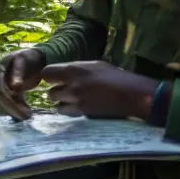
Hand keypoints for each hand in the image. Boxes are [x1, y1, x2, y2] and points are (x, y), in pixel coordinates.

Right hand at [0, 48, 46, 120]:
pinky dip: (19, 108)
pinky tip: (28, 113)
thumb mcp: (23, 61)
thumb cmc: (28, 57)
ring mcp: (2, 85)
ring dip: (16, 110)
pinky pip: (12, 102)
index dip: (9, 102)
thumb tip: (14, 87)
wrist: (34, 58)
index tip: (22, 110)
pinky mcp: (9, 91)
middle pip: (1, 98)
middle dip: (13, 109)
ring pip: (5, 102)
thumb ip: (18, 73)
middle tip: (27, 117)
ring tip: (29, 116)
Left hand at [40, 61, 157, 119]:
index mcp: (75, 69)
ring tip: (71, 99)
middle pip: (50, 91)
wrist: (132, 95)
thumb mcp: (95, 65)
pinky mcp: (82, 112)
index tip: (55, 78)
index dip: (50, 77)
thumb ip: (76, 70)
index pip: (47, 73)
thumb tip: (63, 73)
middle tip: (65, 91)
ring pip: (55, 104)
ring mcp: (77, 100)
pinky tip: (77, 107)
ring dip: (61, 102)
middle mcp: (73, 85)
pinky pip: (65, 112)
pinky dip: (68, 110)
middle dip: (55, 91)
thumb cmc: (116, 77)